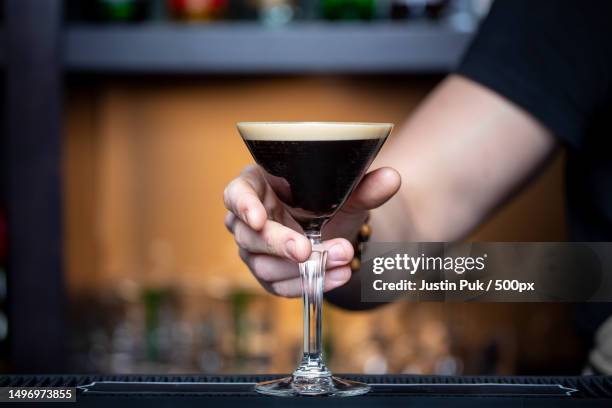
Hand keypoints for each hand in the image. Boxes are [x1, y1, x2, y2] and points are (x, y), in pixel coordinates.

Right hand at [224, 164, 400, 297]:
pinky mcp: (268, 274)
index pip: (236, 193)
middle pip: (249, 234)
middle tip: (307, 249)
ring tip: (342, 257)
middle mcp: (249, 219)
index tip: (258, 217)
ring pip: (264, 265)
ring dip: (303, 266)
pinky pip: (281, 286)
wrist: (339, 230)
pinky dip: (310, 283)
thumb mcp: (347, 191)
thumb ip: (366, 185)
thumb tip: (392, 178)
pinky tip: (338, 275)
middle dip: (280, 244)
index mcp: (258, 185)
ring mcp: (255, 250)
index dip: (243, 205)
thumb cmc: (330, 200)